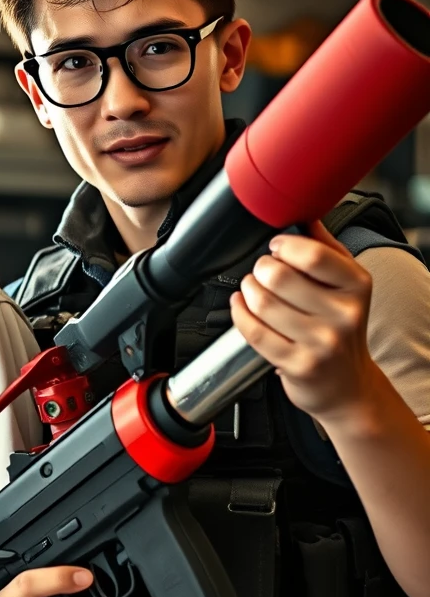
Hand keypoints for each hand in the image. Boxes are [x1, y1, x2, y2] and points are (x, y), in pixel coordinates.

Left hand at [230, 221, 376, 422]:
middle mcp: (344, 314)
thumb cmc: (340, 327)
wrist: (346, 384)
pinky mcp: (298, 364)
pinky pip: (253, 331)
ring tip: (251, 289)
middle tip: (260, 272)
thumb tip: (304, 211)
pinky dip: (239, 313)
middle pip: (279, 276)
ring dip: (247, 290)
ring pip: (262, 302)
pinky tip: (241, 307)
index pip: (311, 254)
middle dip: (259, 269)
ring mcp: (321, 342)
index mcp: (357, 285)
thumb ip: (325, 248)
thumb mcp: (345, 284)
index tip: (275, 248)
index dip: (283, 245)